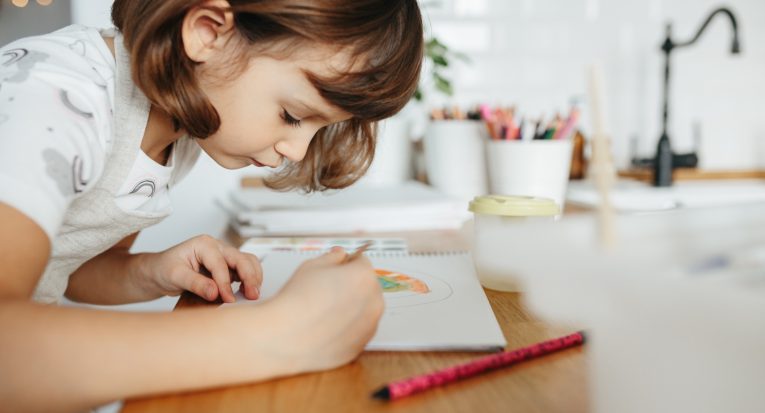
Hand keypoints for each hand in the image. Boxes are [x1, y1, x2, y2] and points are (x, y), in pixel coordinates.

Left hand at [141, 235, 261, 302]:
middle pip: (242, 259)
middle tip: (252, 296)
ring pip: (248, 262)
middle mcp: (218, 247)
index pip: (221, 264)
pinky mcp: (228, 266)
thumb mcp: (175, 276)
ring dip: (254, 277)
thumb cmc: (165, 269)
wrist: (160, 272)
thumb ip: (195, 283)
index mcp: (204, 244)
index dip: (226, 283)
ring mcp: (224, 256)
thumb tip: (214, 293)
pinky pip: (246, 269)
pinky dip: (251, 279)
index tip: (228, 299)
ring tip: (253, 294)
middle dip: (249, 277)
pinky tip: (248, 292)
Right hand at [268, 247, 383, 370]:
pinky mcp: (361, 345)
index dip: (346, 263)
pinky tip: (326, 326)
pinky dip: (347, 327)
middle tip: (327, 291)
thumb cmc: (297, 301)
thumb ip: (332, 257)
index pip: (362, 262)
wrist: (286, 337)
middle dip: (351, 286)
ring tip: (324, 310)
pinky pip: (358, 330)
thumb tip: (339, 255)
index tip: (337, 269)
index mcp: (364, 277)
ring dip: (351, 307)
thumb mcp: (312, 266)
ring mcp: (370, 326)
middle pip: (367, 286)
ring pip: (364, 310)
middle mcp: (374, 302)